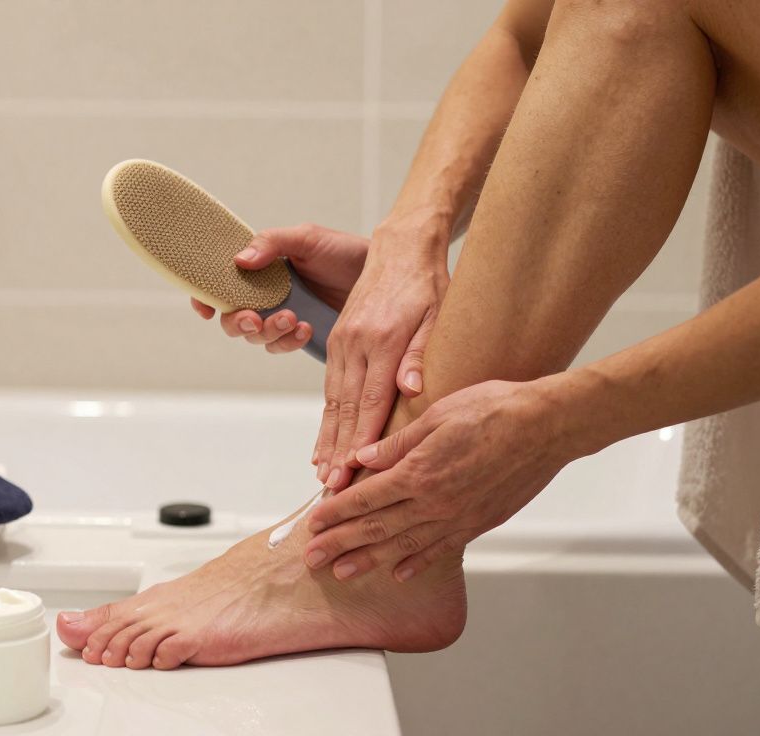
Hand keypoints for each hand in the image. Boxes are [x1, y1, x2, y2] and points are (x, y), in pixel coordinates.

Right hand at [190, 223, 367, 353]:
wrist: (386, 274)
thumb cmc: (344, 251)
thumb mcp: (307, 238)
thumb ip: (272, 243)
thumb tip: (239, 260)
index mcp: (260, 269)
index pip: (222, 284)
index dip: (206, 297)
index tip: (207, 308)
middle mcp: (267, 295)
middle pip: (234, 318)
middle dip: (239, 322)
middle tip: (256, 318)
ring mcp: (284, 316)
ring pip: (257, 337)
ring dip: (267, 332)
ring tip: (292, 319)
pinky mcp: (303, 336)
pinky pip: (283, 346)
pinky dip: (288, 342)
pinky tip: (306, 329)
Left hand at [303, 378, 591, 581]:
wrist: (548, 427)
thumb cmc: (496, 410)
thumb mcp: (438, 414)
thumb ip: (397, 443)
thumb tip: (361, 458)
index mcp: (418, 471)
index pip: (364, 498)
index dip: (335, 512)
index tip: (312, 523)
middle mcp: (434, 501)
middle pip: (376, 528)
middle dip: (340, 544)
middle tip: (312, 558)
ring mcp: (457, 517)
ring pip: (403, 546)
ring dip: (368, 560)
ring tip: (342, 572)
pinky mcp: (478, 523)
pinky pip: (440, 549)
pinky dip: (415, 562)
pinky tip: (398, 572)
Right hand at [313, 216, 449, 488]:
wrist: (401, 247)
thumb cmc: (427, 282)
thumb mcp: (437, 314)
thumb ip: (420, 354)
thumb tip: (412, 390)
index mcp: (383, 340)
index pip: (369, 402)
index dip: (360, 441)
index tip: (352, 472)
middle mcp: (356, 343)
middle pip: (344, 409)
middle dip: (338, 451)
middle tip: (333, 487)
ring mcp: (343, 342)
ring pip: (332, 401)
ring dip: (327, 439)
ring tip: (323, 473)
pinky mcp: (338, 340)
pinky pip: (329, 387)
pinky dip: (326, 418)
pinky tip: (324, 442)